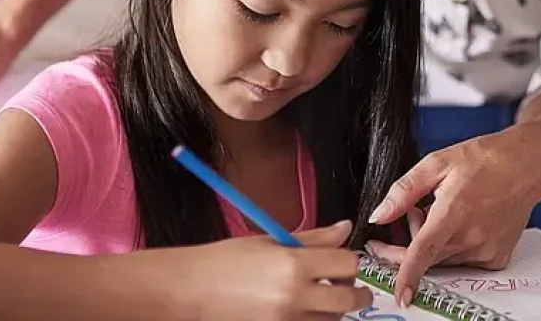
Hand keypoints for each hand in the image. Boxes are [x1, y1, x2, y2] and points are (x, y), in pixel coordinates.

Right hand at [177, 221, 371, 320]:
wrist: (186, 291)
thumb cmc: (222, 262)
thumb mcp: (269, 241)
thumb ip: (312, 238)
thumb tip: (344, 229)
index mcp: (294, 264)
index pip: (347, 263)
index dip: (350, 262)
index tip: (343, 263)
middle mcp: (293, 295)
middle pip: (347, 299)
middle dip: (354, 293)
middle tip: (347, 288)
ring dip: (332, 311)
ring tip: (318, 300)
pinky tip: (300, 312)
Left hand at [364, 126, 540, 305]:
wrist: (526, 165)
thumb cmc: (486, 159)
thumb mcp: (437, 163)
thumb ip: (403, 191)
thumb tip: (380, 215)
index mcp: (454, 211)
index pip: (424, 251)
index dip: (408, 275)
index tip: (400, 295)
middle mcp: (472, 236)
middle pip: (428, 259)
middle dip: (408, 244)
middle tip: (410, 215)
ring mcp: (487, 250)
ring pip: (444, 260)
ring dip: (432, 244)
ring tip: (442, 211)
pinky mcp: (496, 258)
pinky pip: (463, 261)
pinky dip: (454, 247)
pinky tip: (461, 223)